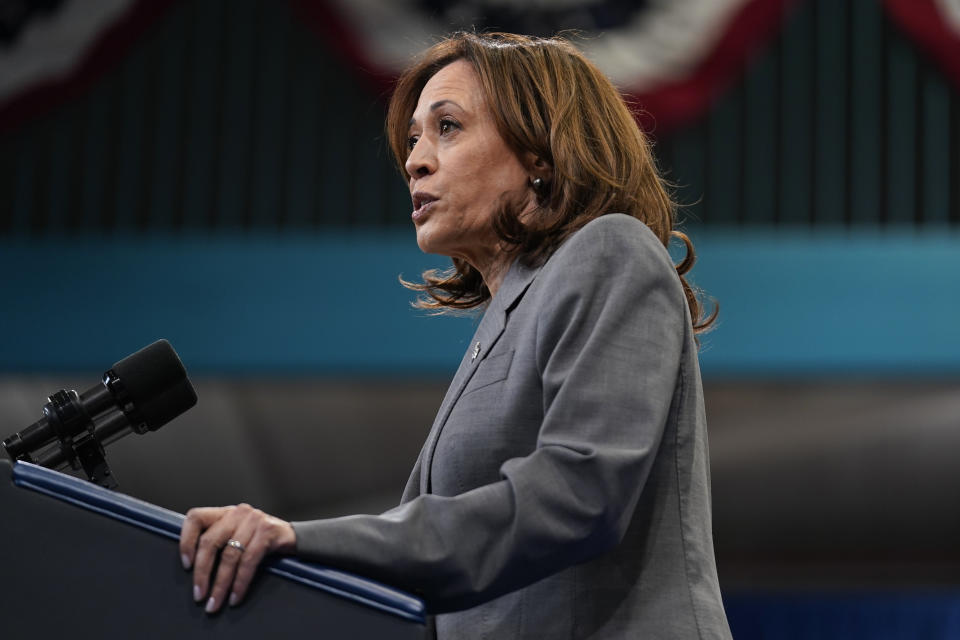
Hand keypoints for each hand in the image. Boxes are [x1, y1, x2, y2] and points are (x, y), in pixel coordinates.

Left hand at [179, 503, 296, 612]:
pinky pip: (249, 562)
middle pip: (210, 541)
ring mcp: (254, 520)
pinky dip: (240, 583)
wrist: (293, 538)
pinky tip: (235, 597)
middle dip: (202, 572)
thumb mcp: (237, 535)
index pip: (196, 517)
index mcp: (224, 513)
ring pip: (229, 555)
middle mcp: (237, 512)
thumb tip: (193, 569)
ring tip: (215, 603)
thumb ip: (218, 541)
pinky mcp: (268, 531)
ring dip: (221, 584)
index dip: (186, 541)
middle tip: (199, 595)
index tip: (186, 565)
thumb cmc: (259, 541)